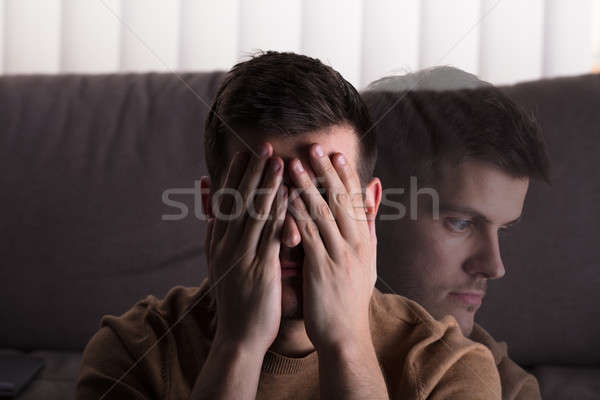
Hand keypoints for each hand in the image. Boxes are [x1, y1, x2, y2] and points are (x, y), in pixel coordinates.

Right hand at [206, 143, 287, 354]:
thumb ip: (220, 239)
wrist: (238, 338)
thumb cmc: (236, 301)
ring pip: (254, 213)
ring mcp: (241, 256)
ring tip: (277, 161)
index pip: (226, 202)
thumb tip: (214, 215)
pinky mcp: (259, 269)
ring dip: (266, 185)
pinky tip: (288, 196)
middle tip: (262, 146)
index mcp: (217, 243)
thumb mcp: (220, 267)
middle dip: (251, 172)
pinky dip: (278, 213)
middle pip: (239, 201)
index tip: (243, 153)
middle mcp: (226, 246)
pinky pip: (270, 235)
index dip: (235, 176)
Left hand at [288, 144, 376, 350]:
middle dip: (325, 172)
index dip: (346, 176)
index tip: (335, 155)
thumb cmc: (351, 300)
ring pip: (322, 213)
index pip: (356, 202)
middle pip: (340, 201)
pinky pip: (307, 235)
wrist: (346, 336)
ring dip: (306, 187)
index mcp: (365, 242)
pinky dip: (294, 214)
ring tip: (293, 165)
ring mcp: (340, 256)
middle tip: (313, 148)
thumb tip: (372, 203)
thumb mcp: (368, 264)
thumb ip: (368, 230)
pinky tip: (282, 200)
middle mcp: (356, 245)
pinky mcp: (321, 269)